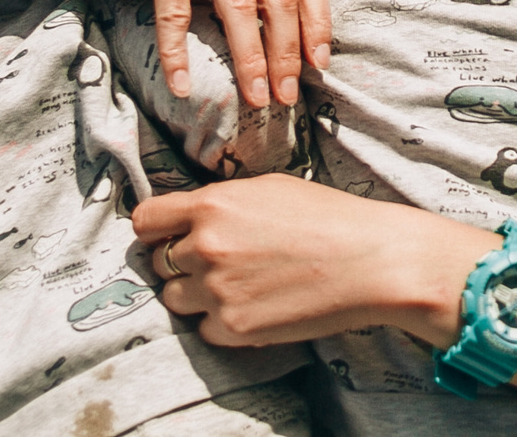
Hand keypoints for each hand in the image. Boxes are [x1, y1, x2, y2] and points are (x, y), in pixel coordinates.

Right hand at [50, 0, 332, 107]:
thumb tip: (283, 50)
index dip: (318, 21)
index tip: (318, 66)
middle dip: (286, 51)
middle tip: (285, 96)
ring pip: (238, 3)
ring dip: (249, 57)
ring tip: (254, 97)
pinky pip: (176, 11)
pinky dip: (179, 53)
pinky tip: (181, 87)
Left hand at [134, 175, 482, 346]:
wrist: (370, 261)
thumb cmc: (327, 217)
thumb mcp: (267, 189)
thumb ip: (220, 202)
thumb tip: (187, 217)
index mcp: (212, 205)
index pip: (146, 220)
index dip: (155, 229)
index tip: (165, 234)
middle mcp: (205, 247)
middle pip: (159, 262)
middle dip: (182, 262)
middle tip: (220, 261)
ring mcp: (217, 290)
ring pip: (175, 298)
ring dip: (197, 293)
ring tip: (239, 284)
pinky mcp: (233, 327)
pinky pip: (204, 328)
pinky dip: (222, 321)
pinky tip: (256, 304)